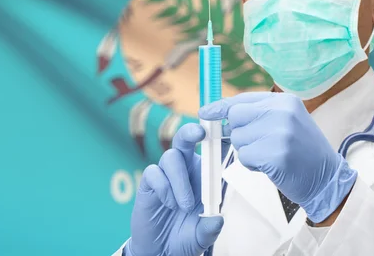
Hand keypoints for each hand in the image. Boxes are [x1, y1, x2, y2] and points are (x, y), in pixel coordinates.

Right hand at [126, 124, 223, 255]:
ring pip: (171, 156)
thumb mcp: (203, 236)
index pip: (211, 149)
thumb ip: (210, 228)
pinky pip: (154, 173)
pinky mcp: (149, 183)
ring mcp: (166, 174)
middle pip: (186, 138)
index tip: (224, 129)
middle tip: (200, 133)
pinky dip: (163, 187)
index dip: (216, 135)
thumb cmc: (186, 236)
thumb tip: (217, 220)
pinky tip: (169, 203)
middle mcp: (185, 168)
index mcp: (204, 173)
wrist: (162, 250)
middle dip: (192, 131)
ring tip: (183, 206)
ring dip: (180, 180)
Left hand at [198, 92, 356, 222]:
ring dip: (247, 151)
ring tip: (270, 155)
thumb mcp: (286, 122)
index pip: (243, 98)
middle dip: (239, 133)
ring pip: (238, 138)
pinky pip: (245, 157)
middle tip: (258, 144)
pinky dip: (252, 165)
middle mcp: (282, 112)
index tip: (205, 112)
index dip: (221, 107)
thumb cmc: (302, 152)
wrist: (327, 178)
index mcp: (285, 100)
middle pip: (236, 117)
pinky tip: (270, 166)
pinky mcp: (276, 154)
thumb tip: (222, 115)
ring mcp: (280, 132)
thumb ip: (259, 114)